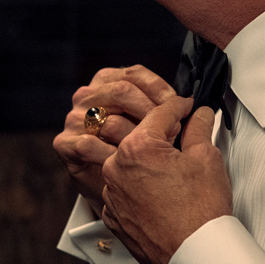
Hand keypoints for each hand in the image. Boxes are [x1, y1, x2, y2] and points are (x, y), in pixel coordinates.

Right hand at [53, 65, 178, 215]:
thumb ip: (165, 110)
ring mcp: (74, 119)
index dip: (160, 89)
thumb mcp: (150, 124)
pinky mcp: (65, 143)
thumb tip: (199, 108)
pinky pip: (91, 145)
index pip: (134, 74)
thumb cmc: (133, 152)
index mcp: (107, 82)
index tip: (181, 105)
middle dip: (152, 111)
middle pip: (122, 91)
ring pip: (109, 119)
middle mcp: (88, 96)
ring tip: (158, 150)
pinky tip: (131, 164)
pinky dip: (114, 155)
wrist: (112, 189)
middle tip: (174, 130)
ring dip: (139, 136)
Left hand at [100, 97, 231, 263]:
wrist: (195, 254)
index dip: (178, 106)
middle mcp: (116, 167)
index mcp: (137, 146)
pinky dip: (137, 187)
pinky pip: (122, 190)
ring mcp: (111, 192)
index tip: (187, 106)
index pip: (159, 112)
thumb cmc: (201, 210)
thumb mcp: (206, 158)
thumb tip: (199, 114)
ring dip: (145, 161)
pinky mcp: (113, 215)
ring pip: (127, 164)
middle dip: (160, 134)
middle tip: (182, 135)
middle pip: (138, 137)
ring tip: (170, 168)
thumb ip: (198, 129)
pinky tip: (158, 192)